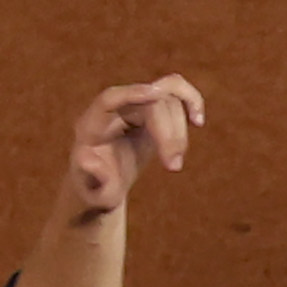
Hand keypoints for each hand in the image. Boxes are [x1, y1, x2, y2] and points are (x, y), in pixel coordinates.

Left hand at [65, 76, 205, 216]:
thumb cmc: (96, 190)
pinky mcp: (152, 112)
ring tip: (175, 164)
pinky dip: (190, 101)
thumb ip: (93, 179)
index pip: (110, 98)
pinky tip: (198, 121)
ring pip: (166, 101)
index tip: (156, 93)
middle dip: (167, 133)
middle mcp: (114, 110)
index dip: (132, 93)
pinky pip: (174, 94)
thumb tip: (88, 159)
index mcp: (92, 125)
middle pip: (148, 104)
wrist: (104, 185)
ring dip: (179, 132)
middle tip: (174, 167)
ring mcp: (134, 108)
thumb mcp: (93, 193)